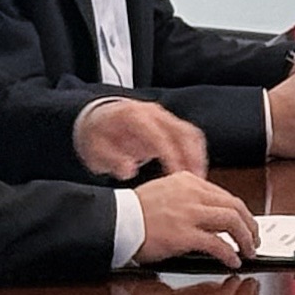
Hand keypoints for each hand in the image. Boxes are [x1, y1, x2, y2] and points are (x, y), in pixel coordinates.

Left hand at [75, 94, 208, 181]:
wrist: (97, 119)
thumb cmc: (97, 136)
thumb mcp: (95, 150)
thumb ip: (112, 160)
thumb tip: (128, 171)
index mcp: (135, 116)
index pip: (160, 136)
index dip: (172, 156)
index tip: (178, 175)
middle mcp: (153, 113)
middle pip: (183, 132)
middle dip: (192, 157)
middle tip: (196, 181)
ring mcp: (164, 117)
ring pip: (191, 133)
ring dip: (198, 156)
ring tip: (199, 178)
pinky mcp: (170, 125)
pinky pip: (190, 136)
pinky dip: (196, 152)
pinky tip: (195, 170)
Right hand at [131, 171, 258, 266]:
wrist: (116, 222)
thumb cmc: (134, 212)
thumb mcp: (165, 193)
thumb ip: (188, 199)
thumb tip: (211, 216)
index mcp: (187, 180)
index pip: (224, 195)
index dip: (239, 212)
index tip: (245, 223)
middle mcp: (191, 193)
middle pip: (235, 206)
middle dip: (250, 224)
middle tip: (254, 238)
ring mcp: (189, 213)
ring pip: (232, 221)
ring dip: (245, 238)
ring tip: (248, 250)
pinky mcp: (184, 234)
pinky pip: (217, 244)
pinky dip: (229, 253)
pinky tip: (232, 261)